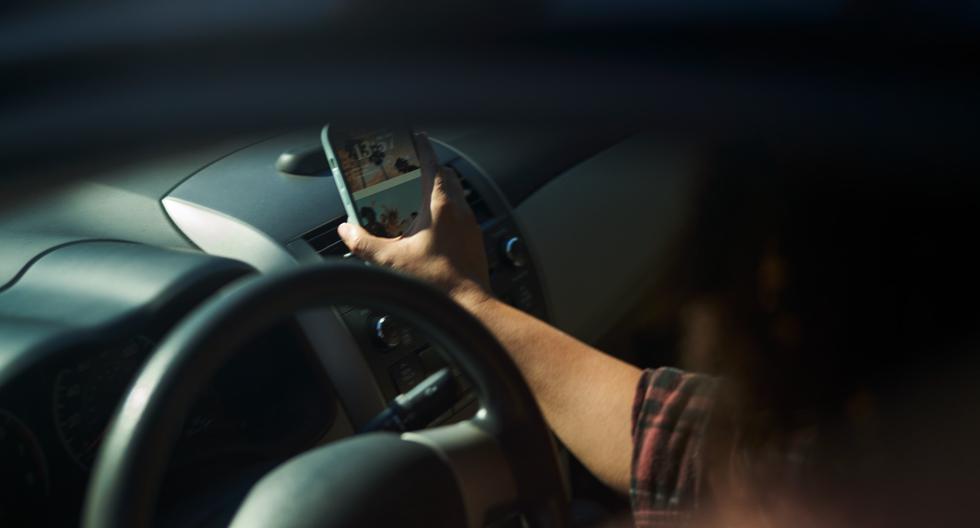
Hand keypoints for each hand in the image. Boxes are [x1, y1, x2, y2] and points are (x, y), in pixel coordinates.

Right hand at [337, 132, 491, 307]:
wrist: (469, 306)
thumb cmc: (438, 284)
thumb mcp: (391, 262)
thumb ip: (364, 243)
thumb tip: (346, 231)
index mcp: (440, 207)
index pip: (432, 164)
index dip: (422, 148)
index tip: (416, 137)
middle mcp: (460, 211)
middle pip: (447, 176)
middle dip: (431, 168)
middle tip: (414, 168)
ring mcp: (470, 226)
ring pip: (457, 195)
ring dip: (440, 191)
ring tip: (419, 199)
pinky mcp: (475, 241)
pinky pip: (462, 215)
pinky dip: (448, 212)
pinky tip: (433, 229)